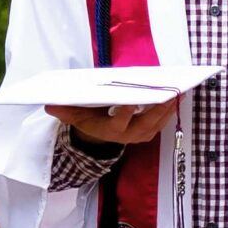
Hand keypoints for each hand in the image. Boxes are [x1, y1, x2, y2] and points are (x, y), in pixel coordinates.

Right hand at [44, 100, 175, 144]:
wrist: (98, 137)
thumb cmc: (88, 121)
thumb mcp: (75, 117)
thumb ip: (65, 111)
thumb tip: (49, 105)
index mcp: (111, 130)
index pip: (120, 122)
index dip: (127, 112)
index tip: (132, 100)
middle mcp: (129, 135)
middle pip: (147, 122)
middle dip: (158, 108)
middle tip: (168, 93)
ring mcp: (141, 135)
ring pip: (158, 122)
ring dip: (169, 107)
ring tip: (179, 90)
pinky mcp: (149, 131)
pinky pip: (163, 121)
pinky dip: (171, 109)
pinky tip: (179, 95)